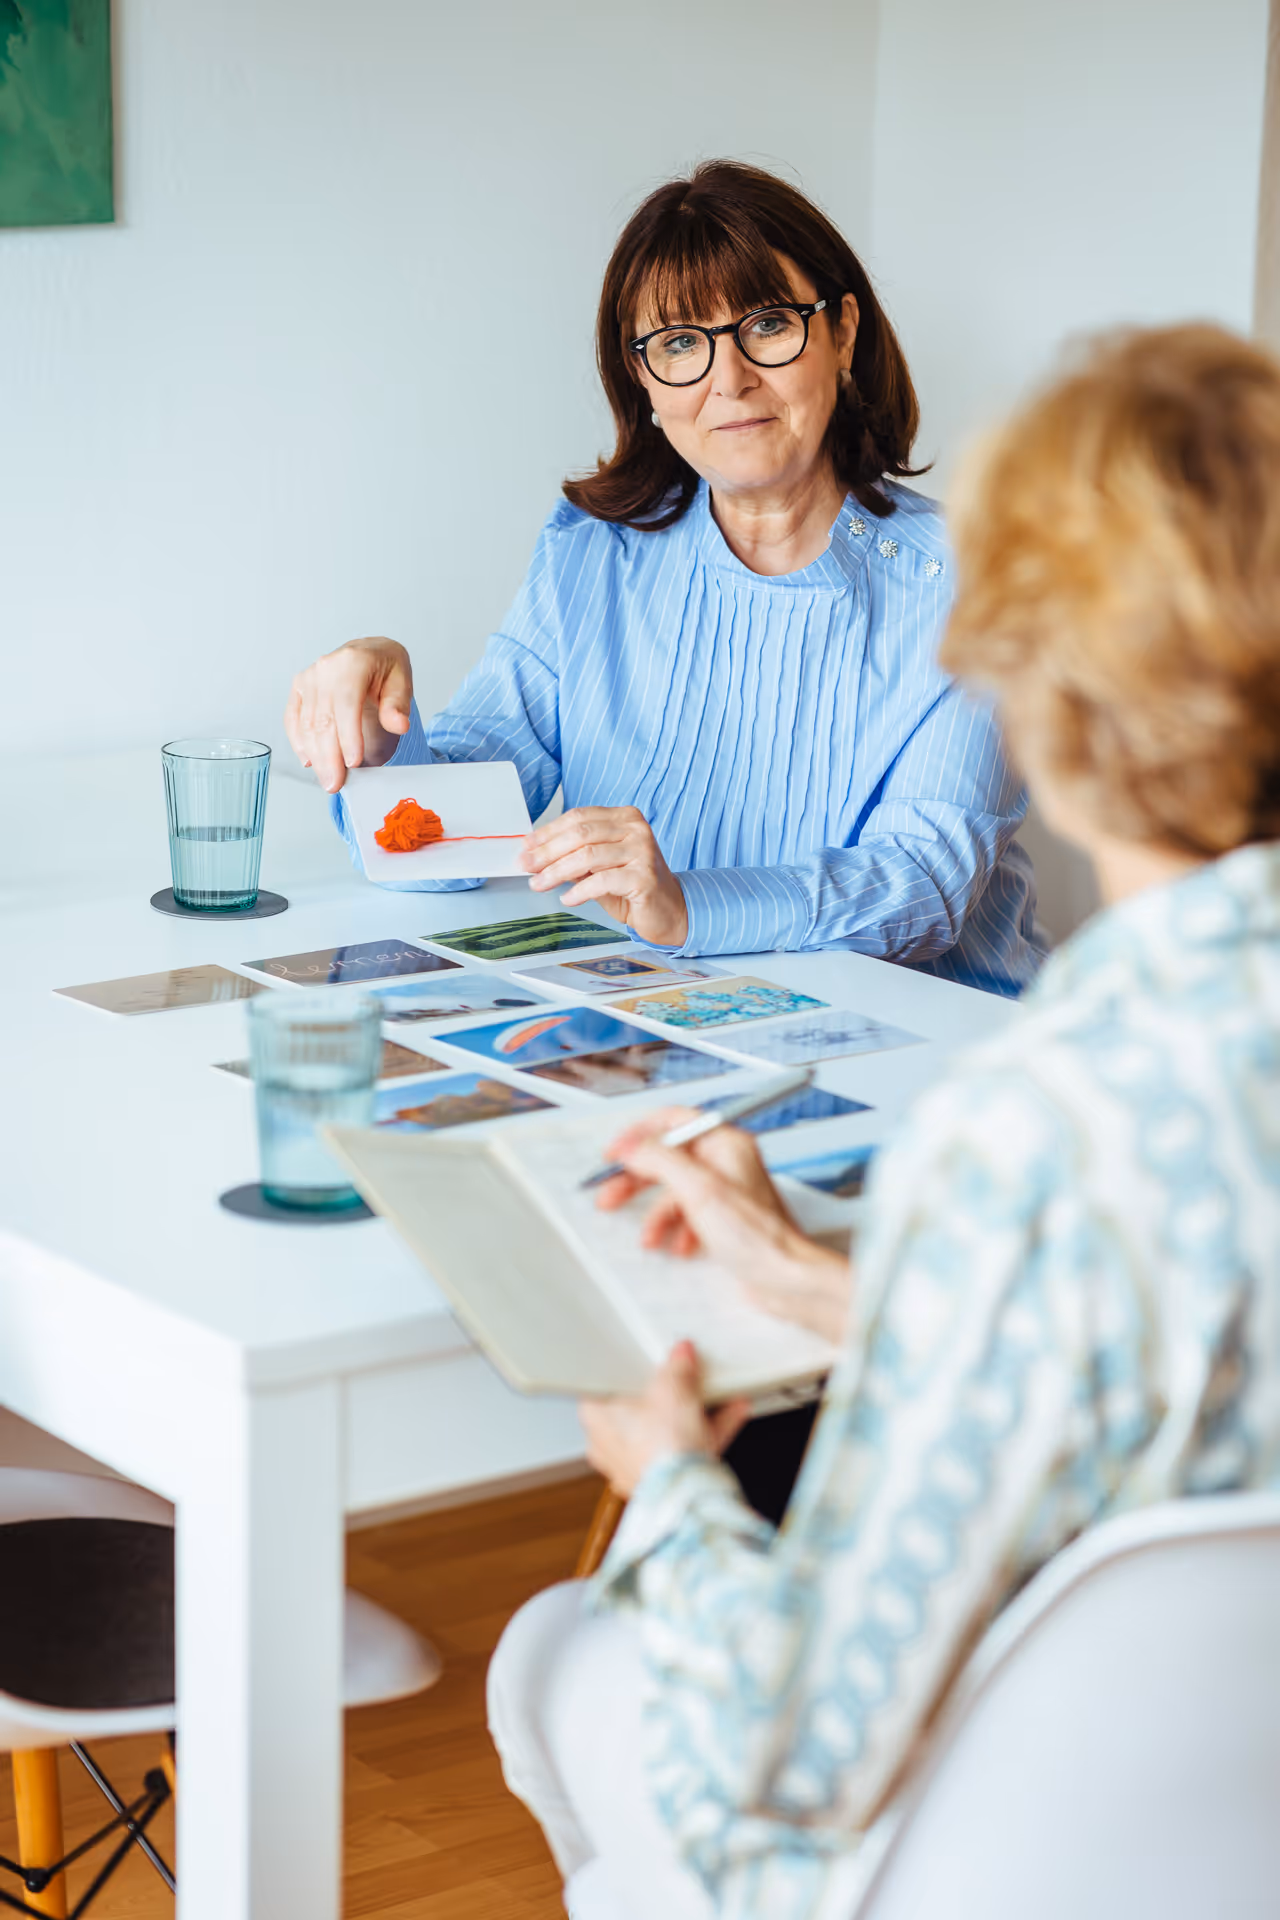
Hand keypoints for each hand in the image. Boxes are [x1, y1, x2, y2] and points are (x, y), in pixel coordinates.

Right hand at [284, 638, 413, 792]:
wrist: (369, 654)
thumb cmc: (386, 669)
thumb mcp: (402, 681)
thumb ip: (398, 705)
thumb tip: (398, 724)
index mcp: (352, 662)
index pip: (346, 703)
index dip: (348, 736)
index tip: (354, 762)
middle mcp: (325, 668)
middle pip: (323, 719)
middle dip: (329, 756)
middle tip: (336, 784)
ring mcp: (308, 678)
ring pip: (307, 725)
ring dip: (316, 756)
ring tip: (328, 780)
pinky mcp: (298, 689)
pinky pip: (293, 720)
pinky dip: (300, 743)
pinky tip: (310, 761)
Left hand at [519, 807, 688, 946]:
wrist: (669, 912)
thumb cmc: (632, 888)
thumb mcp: (599, 866)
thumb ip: (575, 856)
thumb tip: (536, 855)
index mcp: (625, 817)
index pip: (579, 817)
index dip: (548, 832)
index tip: (526, 846)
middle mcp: (636, 828)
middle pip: (580, 834)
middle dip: (547, 852)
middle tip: (526, 866)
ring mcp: (642, 850)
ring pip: (587, 856)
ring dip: (557, 872)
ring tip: (539, 884)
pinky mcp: (644, 876)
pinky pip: (601, 881)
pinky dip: (579, 891)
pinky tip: (567, 899)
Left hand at [579, 1341, 750, 1497]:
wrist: (684, 1493)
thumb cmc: (662, 1445)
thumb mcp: (673, 1388)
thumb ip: (677, 1366)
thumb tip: (680, 1355)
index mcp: (596, 1418)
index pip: (605, 1386)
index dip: (629, 1373)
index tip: (648, 1366)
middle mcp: (609, 1446)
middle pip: (640, 1410)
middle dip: (670, 1395)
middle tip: (687, 1381)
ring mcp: (635, 1466)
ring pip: (665, 1431)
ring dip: (693, 1414)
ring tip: (718, 1397)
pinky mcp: (661, 1482)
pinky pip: (683, 1450)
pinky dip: (705, 1434)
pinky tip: (731, 1415)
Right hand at [598, 1109, 851, 1344]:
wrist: (785, 1278)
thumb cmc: (759, 1237)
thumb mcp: (700, 1190)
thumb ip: (661, 1160)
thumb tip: (632, 1147)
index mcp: (726, 1144)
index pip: (674, 1122)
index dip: (639, 1134)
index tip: (615, 1153)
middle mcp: (727, 1163)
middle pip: (669, 1159)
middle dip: (637, 1180)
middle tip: (610, 1193)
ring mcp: (726, 1192)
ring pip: (676, 1192)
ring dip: (656, 1215)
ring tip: (647, 1235)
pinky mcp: (725, 1221)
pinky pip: (688, 1217)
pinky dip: (676, 1231)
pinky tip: (676, 1246)